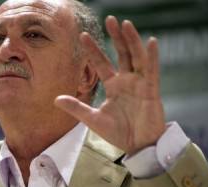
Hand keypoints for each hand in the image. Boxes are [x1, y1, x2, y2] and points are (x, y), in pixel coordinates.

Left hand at [55, 16, 165, 155]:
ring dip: (132, 41)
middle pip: (121, 54)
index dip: (93, 50)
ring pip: (136, 57)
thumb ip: (77, 108)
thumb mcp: (93, 119)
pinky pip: (152, 71)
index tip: (82, 35)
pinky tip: (151, 42)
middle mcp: (126, 81)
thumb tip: (55, 99)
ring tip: (126, 24)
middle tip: (110, 19)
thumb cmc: (118, 133)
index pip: (101, 63)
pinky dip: (152, 57)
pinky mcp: (151, 91)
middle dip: (115, 37)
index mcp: (113, 86)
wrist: (138, 146)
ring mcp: (139, 84)